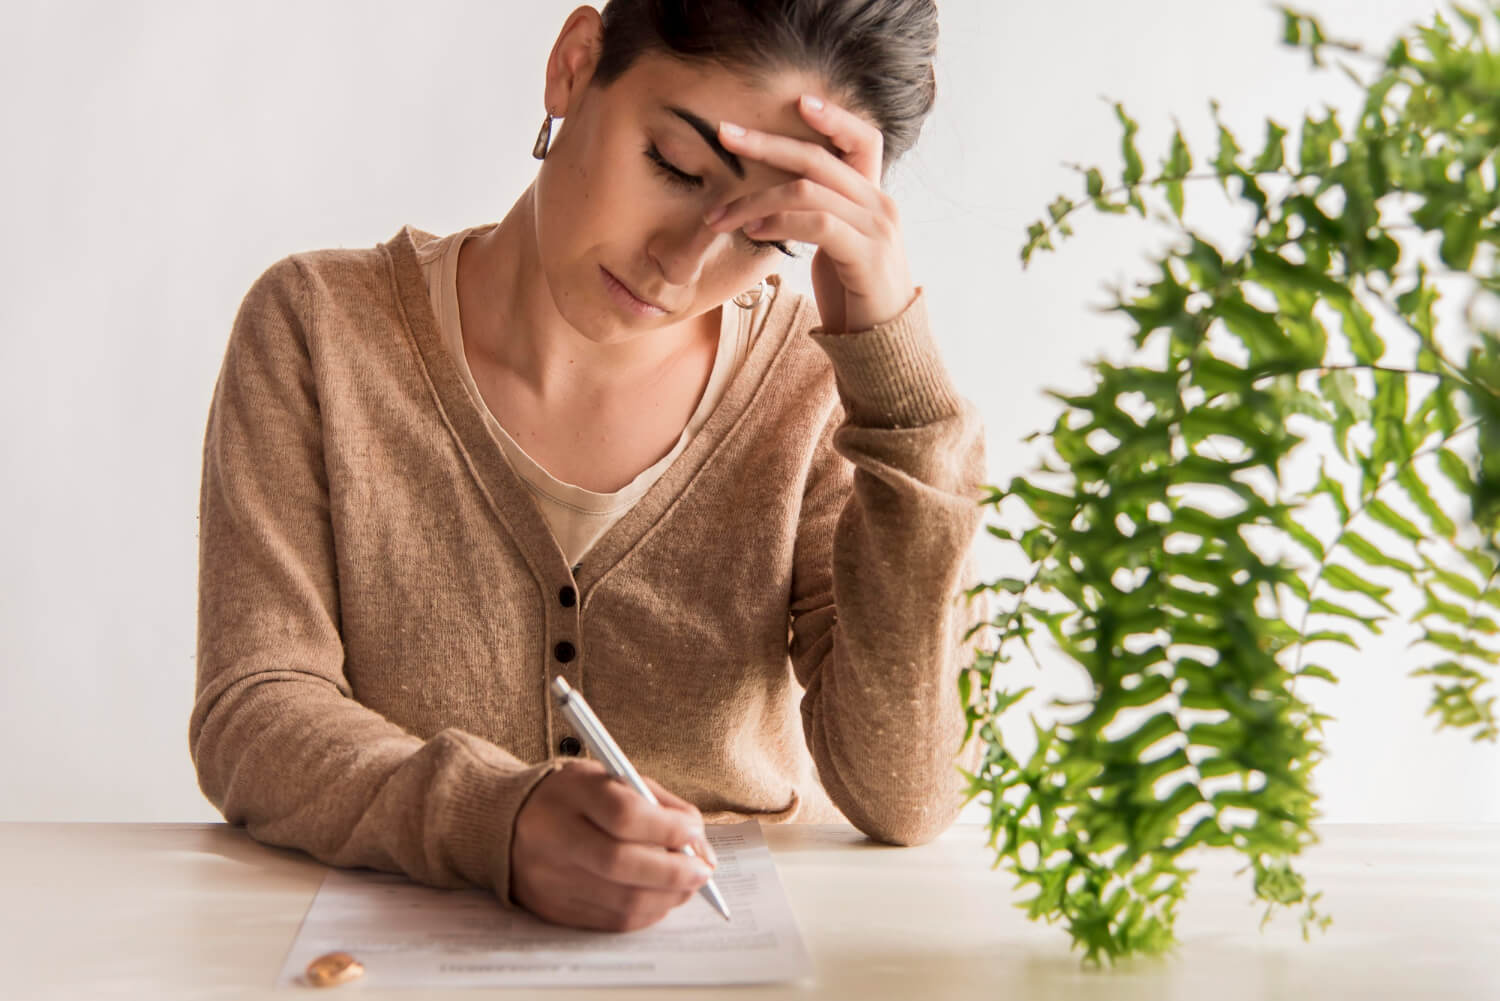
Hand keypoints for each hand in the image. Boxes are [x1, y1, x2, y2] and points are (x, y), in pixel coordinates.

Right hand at [510, 759, 717, 931]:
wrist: (507, 822)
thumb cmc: (575, 797)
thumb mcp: (613, 779)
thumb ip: (660, 806)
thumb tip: (700, 848)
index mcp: (570, 793)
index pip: (624, 816)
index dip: (667, 828)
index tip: (694, 832)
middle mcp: (552, 836)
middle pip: (621, 864)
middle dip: (673, 871)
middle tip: (702, 871)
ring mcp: (549, 878)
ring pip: (620, 901)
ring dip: (667, 897)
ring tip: (687, 885)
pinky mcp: (552, 909)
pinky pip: (610, 922)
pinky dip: (646, 912)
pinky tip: (659, 897)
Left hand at [704, 94, 916, 333]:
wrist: (883, 345)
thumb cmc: (854, 296)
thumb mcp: (839, 245)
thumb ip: (822, 215)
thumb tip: (779, 197)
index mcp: (874, 197)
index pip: (863, 138)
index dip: (833, 116)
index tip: (797, 100)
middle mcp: (880, 205)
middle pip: (818, 157)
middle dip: (766, 144)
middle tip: (725, 134)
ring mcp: (876, 229)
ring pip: (807, 190)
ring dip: (754, 200)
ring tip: (720, 215)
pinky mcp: (866, 255)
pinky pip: (815, 224)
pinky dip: (777, 222)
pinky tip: (752, 232)